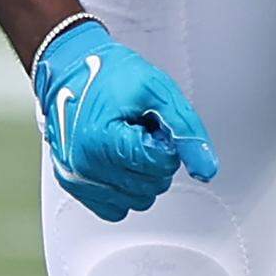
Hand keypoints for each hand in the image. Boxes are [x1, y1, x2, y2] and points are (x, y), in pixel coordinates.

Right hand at [33, 18, 217, 222]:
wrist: (70, 67)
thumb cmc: (108, 73)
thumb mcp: (157, 90)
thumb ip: (186, 129)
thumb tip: (206, 169)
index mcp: (101, 141)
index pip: (160, 164)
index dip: (165, 140)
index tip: (152, 123)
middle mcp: (84, 168)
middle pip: (152, 186)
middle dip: (155, 157)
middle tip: (140, 129)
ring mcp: (76, 181)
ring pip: (138, 201)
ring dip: (141, 173)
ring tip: (127, 140)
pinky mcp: (73, 187)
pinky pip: (116, 208)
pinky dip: (124, 187)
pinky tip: (117, 158)